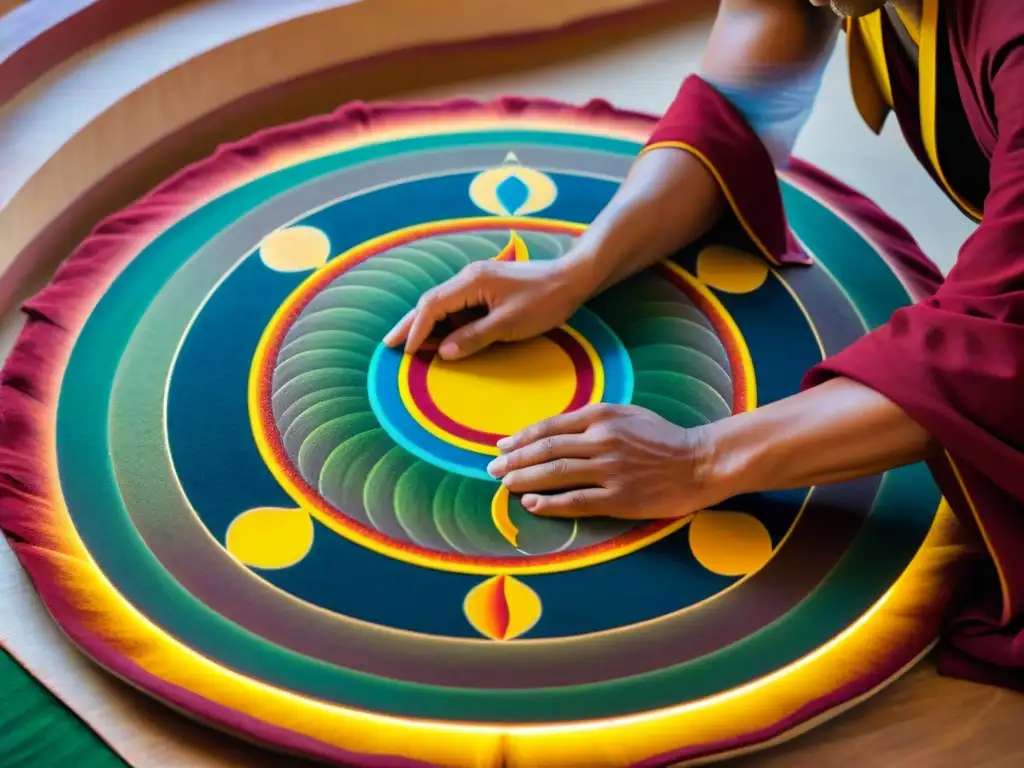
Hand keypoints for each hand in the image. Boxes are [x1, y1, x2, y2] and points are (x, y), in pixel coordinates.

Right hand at [383, 258, 593, 359]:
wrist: (572, 279)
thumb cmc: (544, 300)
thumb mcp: (509, 324)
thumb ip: (474, 337)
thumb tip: (444, 352)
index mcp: (472, 282)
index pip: (432, 306)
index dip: (417, 330)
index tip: (406, 351)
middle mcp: (469, 277)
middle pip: (430, 302)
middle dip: (410, 324)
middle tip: (390, 345)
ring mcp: (478, 281)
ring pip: (443, 304)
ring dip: (427, 325)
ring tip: (411, 346)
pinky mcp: (487, 288)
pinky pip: (459, 306)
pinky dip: (446, 322)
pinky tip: (442, 337)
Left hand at [486, 404, 717, 518]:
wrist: (699, 462)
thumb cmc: (662, 437)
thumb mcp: (627, 413)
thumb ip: (591, 418)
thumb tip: (554, 430)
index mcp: (602, 416)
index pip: (550, 428)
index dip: (521, 438)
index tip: (502, 447)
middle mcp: (602, 440)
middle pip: (546, 451)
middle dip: (514, 461)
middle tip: (492, 469)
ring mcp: (610, 471)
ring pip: (555, 475)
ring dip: (524, 480)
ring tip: (504, 485)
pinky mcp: (620, 498)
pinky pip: (576, 501)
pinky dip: (549, 503)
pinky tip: (531, 504)